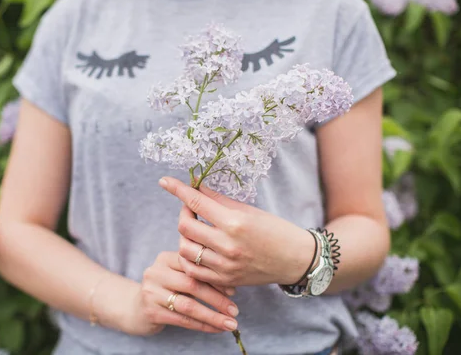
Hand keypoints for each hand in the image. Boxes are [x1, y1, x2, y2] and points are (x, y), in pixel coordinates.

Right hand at [125, 251, 239, 335]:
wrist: (136, 308)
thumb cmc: (165, 290)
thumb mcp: (177, 276)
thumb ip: (197, 275)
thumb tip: (231, 287)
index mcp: (165, 258)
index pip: (194, 265)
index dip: (216, 278)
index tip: (233, 291)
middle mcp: (155, 272)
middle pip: (193, 284)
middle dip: (217, 299)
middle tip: (235, 310)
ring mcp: (151, 292)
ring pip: (189, 305)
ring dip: (212, 316)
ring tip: (230, 323)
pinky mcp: (151, 312)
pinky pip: (183, 320)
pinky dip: (202, 325)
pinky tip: (216, 329)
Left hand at [159, 177, 313, 286]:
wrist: (295, 260)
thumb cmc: (275, 230)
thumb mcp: (249, 210)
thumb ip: (219, 201)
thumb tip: (196, 186)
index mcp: (235, 222)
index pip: (197, 202)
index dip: (178, 189)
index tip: (164, 181)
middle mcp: (228, 245)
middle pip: (185, 226)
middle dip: (183, 212)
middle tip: (191, 208)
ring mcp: (225, 265)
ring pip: (185, 248)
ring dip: (184, 236)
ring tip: (195, 229)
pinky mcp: (224, 280)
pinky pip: (192, 269)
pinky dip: (188, 257)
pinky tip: (196, 248)